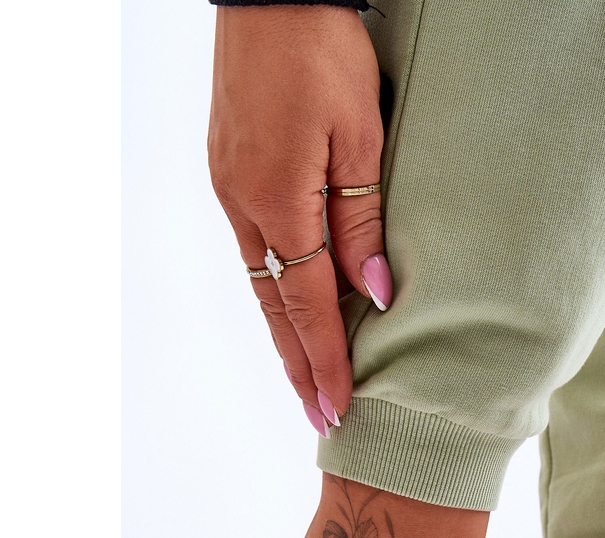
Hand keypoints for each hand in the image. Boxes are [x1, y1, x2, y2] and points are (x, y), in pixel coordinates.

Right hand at [208, 6, 391, 431]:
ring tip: (307, 378)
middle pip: (275, 310)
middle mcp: (244, 207)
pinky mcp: (229, 170)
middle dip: (299, 366)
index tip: (338, 410)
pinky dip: (274, 291)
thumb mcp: (359, 139)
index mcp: (278, 204)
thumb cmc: (321, 53)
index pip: (307, 308)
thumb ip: (363, 223)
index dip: (326, 362)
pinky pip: (255, 249)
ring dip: (284, 335)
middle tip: (320, 417)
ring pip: (261, 282)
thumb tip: (375, 295)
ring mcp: (230, 189)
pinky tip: (290, 309)